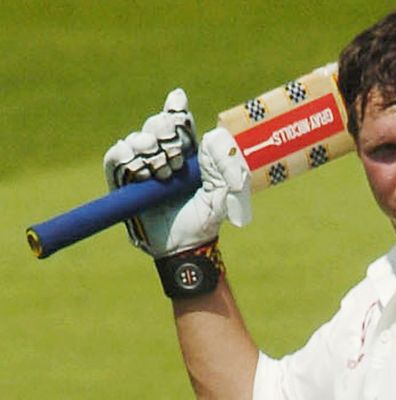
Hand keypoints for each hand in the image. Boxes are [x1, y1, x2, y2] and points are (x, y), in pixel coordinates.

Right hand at [103, 88, 251, 257]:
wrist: (186, 244)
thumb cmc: (207, 218)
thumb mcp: (223, 190)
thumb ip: (222, 163)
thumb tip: (211, 135)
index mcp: (188, 153)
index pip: (178, 122)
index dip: (176, 109)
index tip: (178, 101)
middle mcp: (163, 156)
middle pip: (155, 124)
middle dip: (164, 131)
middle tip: (177, 156)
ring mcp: (142, 168)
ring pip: (135, 139)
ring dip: (148, 149)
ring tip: (163, 173)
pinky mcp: (123, 183)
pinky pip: (115, 158)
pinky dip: (125, 157)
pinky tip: (140, 171)